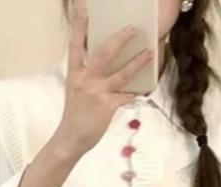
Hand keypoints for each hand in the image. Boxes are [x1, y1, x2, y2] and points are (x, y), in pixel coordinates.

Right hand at [55, 0, 154, 155]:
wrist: (71, 138)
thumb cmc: (75, 114)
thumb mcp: (76, 89)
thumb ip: (87, 75)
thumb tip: (105, 64)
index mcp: (75, 73)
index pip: (76, 44)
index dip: (80, 25)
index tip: (83, 7)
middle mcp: (86, 80)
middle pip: (105, 53)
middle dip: (120, 39)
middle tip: (134, 28)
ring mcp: (97, 93)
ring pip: (122, 74)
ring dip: (137, 63)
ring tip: (150, 53)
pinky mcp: (108, 107)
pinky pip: (128, 96)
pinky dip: (139, 92)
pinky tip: (148, 87)